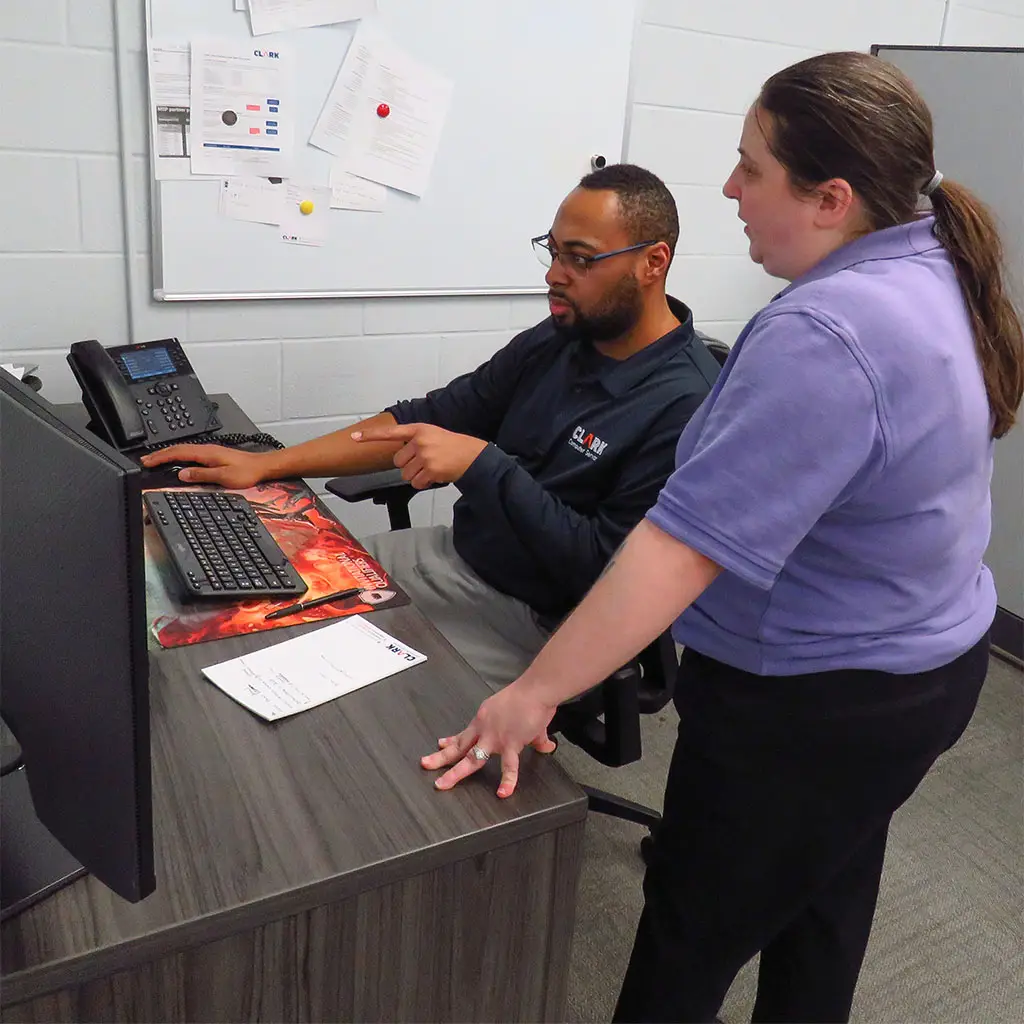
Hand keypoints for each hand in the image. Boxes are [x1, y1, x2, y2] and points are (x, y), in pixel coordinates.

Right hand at [139, 444, 267, 487]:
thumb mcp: (223, 477)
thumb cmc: (247, 472)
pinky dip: (179, 456)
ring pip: (183, 450)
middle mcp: (206, 449)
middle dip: (159, 454)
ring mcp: (210, 451)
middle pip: (178, 449)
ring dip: (168, 454)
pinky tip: (177, 461)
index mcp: (206, 453)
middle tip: (145, 460)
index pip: (178, 453)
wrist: (262, 466)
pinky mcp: (213, 455)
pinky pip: (190, 452)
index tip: (147, 461)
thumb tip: (182, 474)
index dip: (160, 457)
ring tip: (156, 459)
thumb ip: (202, 475)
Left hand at [352, 423, 486, 488]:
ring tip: (432, 468)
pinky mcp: (431, 470)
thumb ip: (415, 441)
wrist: (472, 455)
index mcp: (419, 430)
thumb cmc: (452, 446)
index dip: (371, 436)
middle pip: (398, 461)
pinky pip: (417, 483)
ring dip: (417, 476)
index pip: (391, 433)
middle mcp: (420, 441)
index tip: (355, 437)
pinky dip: (425, 483)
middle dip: (409, 465)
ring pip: (406, 474)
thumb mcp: (432, 435)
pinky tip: (436, 476)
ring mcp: (425, 456)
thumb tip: (399, 458)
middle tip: (425, 462)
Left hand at [421, 682, 557, 797]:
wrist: (536, 690)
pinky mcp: (510, 743)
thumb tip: (546, 745)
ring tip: (442, 784)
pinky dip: (507, 781)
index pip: (464, 734)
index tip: (440, 746)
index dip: (451, 742)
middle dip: (441, 758)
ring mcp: (495, 738)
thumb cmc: (529, 697)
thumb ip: (534, 737)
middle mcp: (484, 728)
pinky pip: (509, 766)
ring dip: (455, 773)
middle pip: (459, 747)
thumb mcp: (523, 716)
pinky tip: (503, 793)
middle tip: (426, 764)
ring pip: (471, 759)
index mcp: (484, 719)